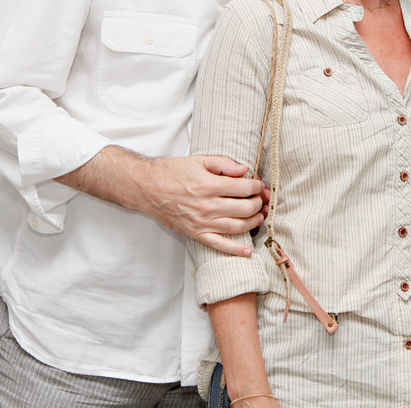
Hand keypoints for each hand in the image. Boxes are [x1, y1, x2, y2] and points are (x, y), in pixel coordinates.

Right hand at [57, 147, 267, 255]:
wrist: (147, 188)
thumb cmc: (172, 172)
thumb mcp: (199, 160)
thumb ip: (224, 164)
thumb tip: (245, 170)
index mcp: (209, 185)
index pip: (244, 189)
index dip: (257, 186)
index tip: (259, 184)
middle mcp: (207, 206)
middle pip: (245, 208)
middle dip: (259, 203)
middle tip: (263, 199)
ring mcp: (202, 222)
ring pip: (237, 227)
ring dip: (254, 222)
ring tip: (259, 216)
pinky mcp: (196, 233)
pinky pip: (219, 245)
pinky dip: (235, 250)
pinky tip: (248, 251)